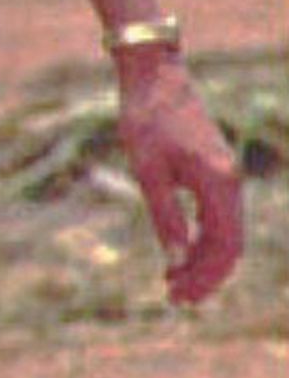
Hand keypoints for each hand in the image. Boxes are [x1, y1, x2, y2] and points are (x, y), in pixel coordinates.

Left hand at [115, 52, 245, 306]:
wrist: (154, 77)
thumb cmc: (146, 120)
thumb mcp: (147, 172)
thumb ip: (165, 217)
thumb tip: (176, 261)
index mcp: (219, 183)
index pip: (226, 245)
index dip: (206, 276)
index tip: (180, 297)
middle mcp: (231, 182)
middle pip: (231, 244)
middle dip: (206, 275)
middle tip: (175, 300)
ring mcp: (225, 176)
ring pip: (226, 232)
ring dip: (203, 260)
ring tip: (173, 284)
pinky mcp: (214, 171)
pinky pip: (217, 216)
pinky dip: (202, 239)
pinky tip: (179, 254)